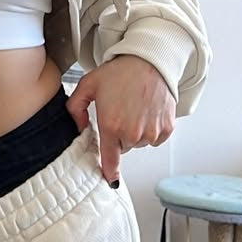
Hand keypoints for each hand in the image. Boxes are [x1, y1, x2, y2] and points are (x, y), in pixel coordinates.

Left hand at [66, 55, 174, 184]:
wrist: (149, 61)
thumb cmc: (120, 72)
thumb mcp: (88, 85)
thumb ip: (75, 108)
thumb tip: (79, 128)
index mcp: (111, 125)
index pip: (109, 159)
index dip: (109, 171)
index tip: (110, 179)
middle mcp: (132, 133)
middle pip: (123, 146)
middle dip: (120, 134)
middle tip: (121, 111)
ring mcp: (151, 132)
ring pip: (140, 142)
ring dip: (136, 131)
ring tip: (135, 107)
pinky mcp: (167, 128)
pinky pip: (156, 138)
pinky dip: (152, 128)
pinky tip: (148, 110)